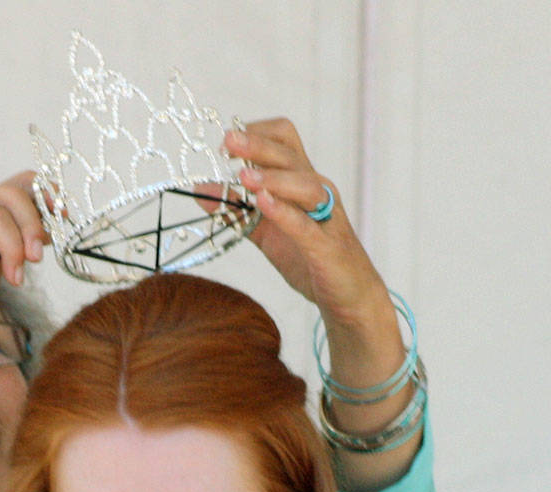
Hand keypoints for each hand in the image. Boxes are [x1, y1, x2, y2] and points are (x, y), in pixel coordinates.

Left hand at [223, 119, 387, 330]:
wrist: (350, 298)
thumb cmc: (310, 261)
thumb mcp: (266, 234)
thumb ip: (237, 212)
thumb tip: (200, 190)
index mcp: (303, 183)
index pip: (284, 140)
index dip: (256, 134)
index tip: (225, 144)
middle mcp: (318, 192)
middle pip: (290, 155)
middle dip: (257, 145)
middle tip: (227, 142)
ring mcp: (326, 218)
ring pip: (304, 184)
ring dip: (272, 177)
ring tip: (243, 177)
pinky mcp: (328, 248)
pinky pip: (307, 226)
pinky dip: (285, 213)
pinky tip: (264, 203)